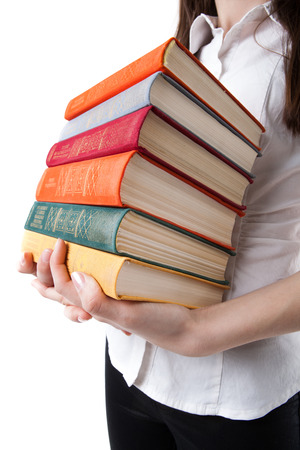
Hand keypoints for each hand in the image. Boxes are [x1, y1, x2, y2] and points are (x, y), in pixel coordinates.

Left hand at [18, 239, 299, 356]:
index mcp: (97, 308)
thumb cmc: (162, 323)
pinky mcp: (123, 293)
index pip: (64, 287)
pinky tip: (88, 268)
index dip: (55, 265)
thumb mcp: (130, 314)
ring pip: (75, 289)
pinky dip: (83, 276)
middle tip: (40, 253)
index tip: (60, 241)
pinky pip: (96, 286)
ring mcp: (111, 299)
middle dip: (43, 274)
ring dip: (58, 276)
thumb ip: (100, 302)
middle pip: (61, 292)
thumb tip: (76, 277)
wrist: (187, 329)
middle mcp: (99, 305)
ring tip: (51, 260)